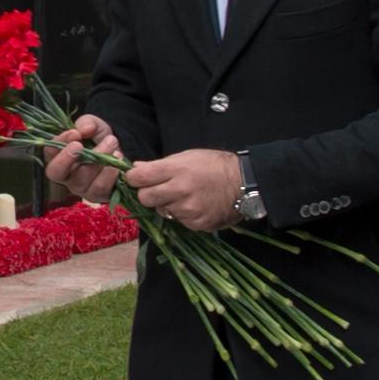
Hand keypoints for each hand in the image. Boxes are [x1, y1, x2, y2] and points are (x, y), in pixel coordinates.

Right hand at [44, 113, 123, 203]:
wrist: (119, 153)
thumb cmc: (99, 140)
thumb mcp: (93, 126)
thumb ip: (86, 123)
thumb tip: (84, 130)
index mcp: (59, 157)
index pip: (49, 152)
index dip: (59, 142)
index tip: (75, 133)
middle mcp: (66, 176)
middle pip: (56, 172)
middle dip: (66, 158)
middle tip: (79, 145)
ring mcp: (81, 188)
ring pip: (83, 179)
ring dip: (97, 159)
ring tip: (111, 142)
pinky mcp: (98, 196)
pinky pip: (100, 188)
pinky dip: (110, 172)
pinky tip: (118, 157)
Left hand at [122, 147, 246, 232]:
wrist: (244, 183)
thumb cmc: (215, 165)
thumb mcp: (188, 156)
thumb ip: (161, 164)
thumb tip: (136, 168)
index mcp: (176, 169)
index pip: (139, 177)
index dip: (133, 178)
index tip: (136, 178)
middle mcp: (179, 190)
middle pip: (145, 198)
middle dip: (147, 194)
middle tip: (158, 189)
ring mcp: (187, 209)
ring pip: (162, 211)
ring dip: (167, 205)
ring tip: (184, 196)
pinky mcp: (195, 223)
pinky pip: (178, 220)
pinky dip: (182, 214)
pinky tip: (195, 205)